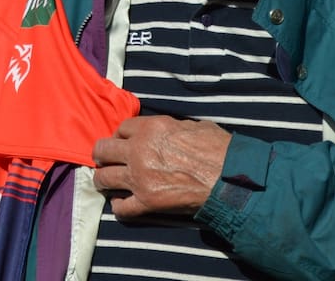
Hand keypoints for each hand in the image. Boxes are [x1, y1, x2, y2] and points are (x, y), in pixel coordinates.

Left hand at [92, 116, 230, 218]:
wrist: (232, 179)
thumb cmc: (221, 150)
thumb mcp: (196, 126)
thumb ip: (174, 127)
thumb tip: (172, 131)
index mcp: (151, 128)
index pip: (121, 128)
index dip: (121, 136)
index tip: (124, 143)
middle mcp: (139, 150)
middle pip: (102, 149)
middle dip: (102, 155)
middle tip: (106, 161)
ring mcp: (140, 177)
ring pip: (103, 178)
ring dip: (103, 180)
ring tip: (107, 183)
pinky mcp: (147, 202)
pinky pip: (121, 208)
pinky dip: (120, 207)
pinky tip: (123, 204)